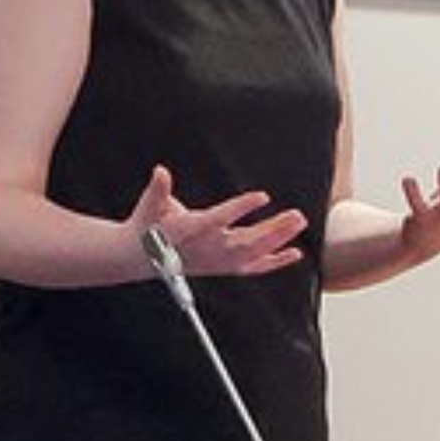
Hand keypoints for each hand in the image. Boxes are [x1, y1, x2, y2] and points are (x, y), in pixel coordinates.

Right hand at [126, 164, 306, 278]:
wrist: (141, 257)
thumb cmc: (148, 226)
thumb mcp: (149, 204)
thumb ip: (158, 189)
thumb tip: (160, 172)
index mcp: (191, 230)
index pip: (220, 219)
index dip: (241, 208)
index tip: (262, 196)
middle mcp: (208, 248)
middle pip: (246, 240)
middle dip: (273, 229)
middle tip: (296, 215)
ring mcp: (217, 260)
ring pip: (254, 252)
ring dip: (278, 239)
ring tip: (298, 222)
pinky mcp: (223, 267)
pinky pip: (253, 267)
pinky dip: (275, 262)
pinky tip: (294, 253)